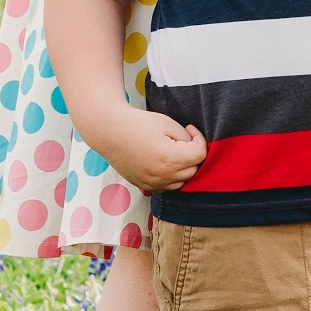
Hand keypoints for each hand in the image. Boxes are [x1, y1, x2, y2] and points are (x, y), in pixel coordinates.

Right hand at [92, 108, 206, 193]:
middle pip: (194, 170)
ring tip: (174, 151)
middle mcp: (162, 176)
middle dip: (193, 154)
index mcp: (170, 159)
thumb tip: (193, 146)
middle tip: (183, 139)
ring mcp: (153, 184)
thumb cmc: (138, 124)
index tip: (190, 129)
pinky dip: (172, 176)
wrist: (110, 132)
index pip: (200, 155)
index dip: (199, 139)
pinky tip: (164, 162)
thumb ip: (186, 137)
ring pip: (182, 181)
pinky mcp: (145, 186)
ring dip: (184, 168)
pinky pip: (167, 186)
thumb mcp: (167, 123)